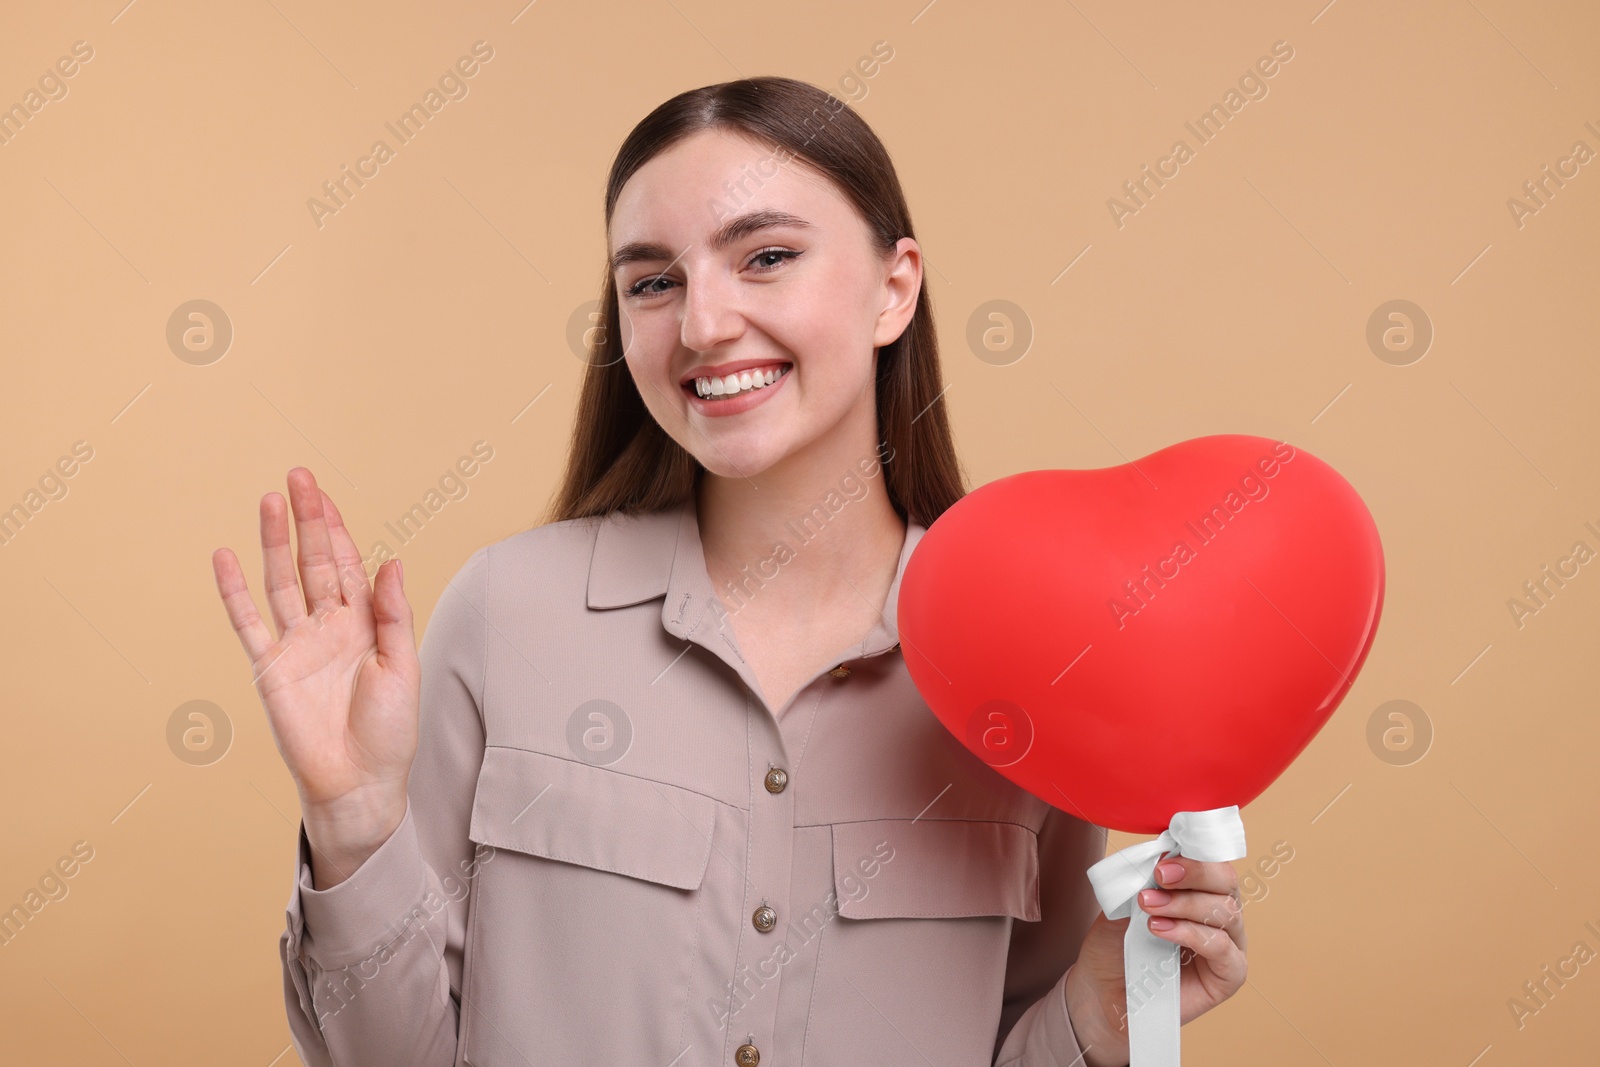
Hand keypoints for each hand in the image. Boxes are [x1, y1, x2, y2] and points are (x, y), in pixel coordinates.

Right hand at [211, 468, 419, 887]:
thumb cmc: (389, 731)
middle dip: (307, 520)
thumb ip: (393, 615)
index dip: (338, 528)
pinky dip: (235, 591)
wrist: (359, 782)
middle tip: (298, 476)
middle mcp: (329, 627)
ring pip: (282, 580)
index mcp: (365, 624)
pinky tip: (225, 557)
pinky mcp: (270, 669)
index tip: (324, 492)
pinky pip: (249, 623)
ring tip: (269, 501)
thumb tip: (391, 562)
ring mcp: (297, 645)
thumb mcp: (402, 668)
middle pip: (315, 561)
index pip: (349, 564)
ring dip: (274, 542)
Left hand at [1064, 855, 1247, 1066]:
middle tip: (1159, 876)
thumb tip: (1163, 854)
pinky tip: (1161, 930)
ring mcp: (1228, 943)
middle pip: (1226, 880)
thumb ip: (1146, 878)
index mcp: (1199, 888)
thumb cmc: (1115, 944)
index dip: (1193, 852)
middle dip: (1194, 872)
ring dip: (1184, 903)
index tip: (1164, 856)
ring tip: (1149, 908)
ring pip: (1225, 910)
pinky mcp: (1229, 974)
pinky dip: (1191, 933)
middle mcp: (1219, 912)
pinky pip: (1222, 947)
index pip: (1211, 859)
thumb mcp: (1125, 901)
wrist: (1101, 990)